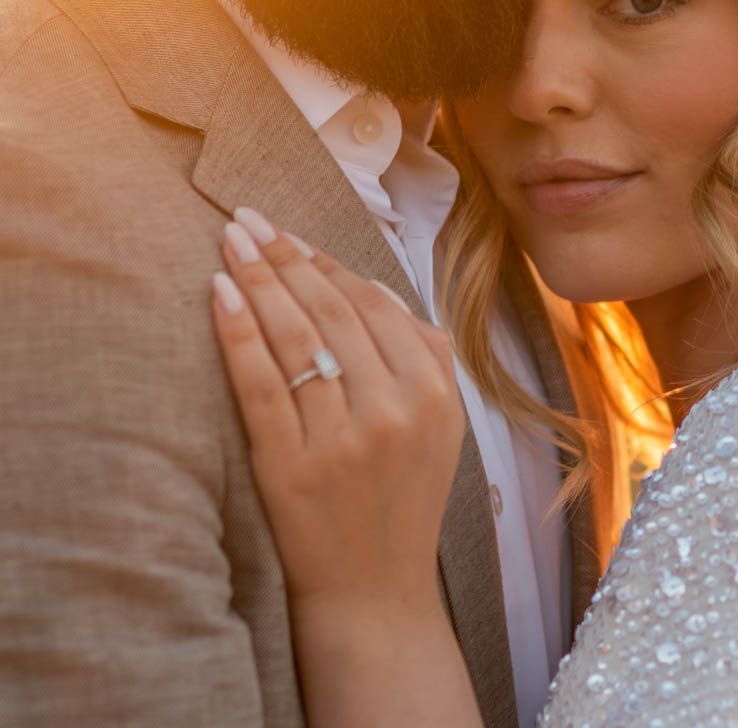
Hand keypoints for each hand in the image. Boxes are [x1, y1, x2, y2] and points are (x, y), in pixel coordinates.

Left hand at [210, 207, 465, 622]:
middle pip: (332, 311)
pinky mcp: (293, 466)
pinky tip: (220, 294)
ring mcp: (344, 438)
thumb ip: (423, 356)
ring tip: (230, 242)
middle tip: (249, 219)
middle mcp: (395, 408)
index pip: (375, 304)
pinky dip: (239, 334)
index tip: (292, 234)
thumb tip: (369, 285)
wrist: (377, 592)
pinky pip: (262, 385)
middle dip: (286, 257)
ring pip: (297, 338)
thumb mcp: (442, 426)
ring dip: (259, 280)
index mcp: (435, 392)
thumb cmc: (404, 500)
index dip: (328, 262)